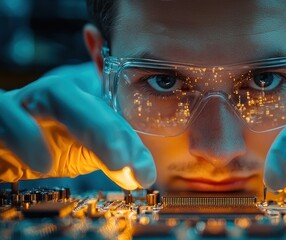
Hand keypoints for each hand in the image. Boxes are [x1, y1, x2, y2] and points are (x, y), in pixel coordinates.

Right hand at [0, 73, 155, 189]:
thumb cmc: (38, 146)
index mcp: (78, 103)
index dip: (130, 141)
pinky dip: (26, 134)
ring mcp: (24, 99)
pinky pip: (7, 112)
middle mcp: (54, 95)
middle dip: (111, 128)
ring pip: (56, 92)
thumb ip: (108, 158)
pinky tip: (44, 163)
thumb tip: (141, 174)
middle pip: (89, 96)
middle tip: (126, 162)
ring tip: (106, 161)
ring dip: (86, 124)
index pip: (110, 114)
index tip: (144, 173)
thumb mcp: (79, 153)